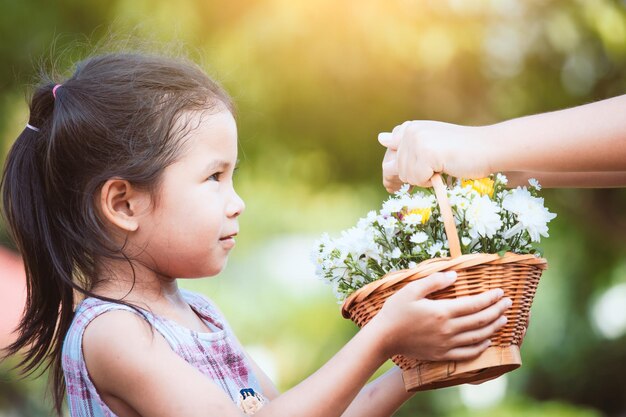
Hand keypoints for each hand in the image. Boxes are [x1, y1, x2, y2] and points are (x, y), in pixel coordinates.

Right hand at [371, 271, 511, 361]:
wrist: (383, 338)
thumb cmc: (395, 311)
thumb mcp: (411, 290)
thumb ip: (434, 281)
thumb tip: (455, 275)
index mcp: (442, 311)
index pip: (474, 304)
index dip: (490, 298)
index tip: (500, 292)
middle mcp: (448, 329)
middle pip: (480, 320)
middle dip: (497, 310)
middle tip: (508, 303)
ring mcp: (446, 344)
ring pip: (478, 337)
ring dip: (493, 327)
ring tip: (503, 319)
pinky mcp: (442, 355)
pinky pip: (468, 353)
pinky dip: (481, 347)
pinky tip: (487, 340)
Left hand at [379, 121, 491, 191]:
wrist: (489, 149)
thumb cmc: (462, 151)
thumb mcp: (431, 146)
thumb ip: (407, 144)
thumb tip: (380, 138)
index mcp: (410, 128)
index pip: (389, 155)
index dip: (393, 171)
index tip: (398, 185)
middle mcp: (410, 131)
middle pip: (393, 168)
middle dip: (411, 178)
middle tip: (433, 173)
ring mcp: (417, 140)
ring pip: (405, 175)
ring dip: (422, 180)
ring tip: (441, 169)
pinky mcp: (426, 151)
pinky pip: (416, 178)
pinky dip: (430, 181)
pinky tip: (444, 171)